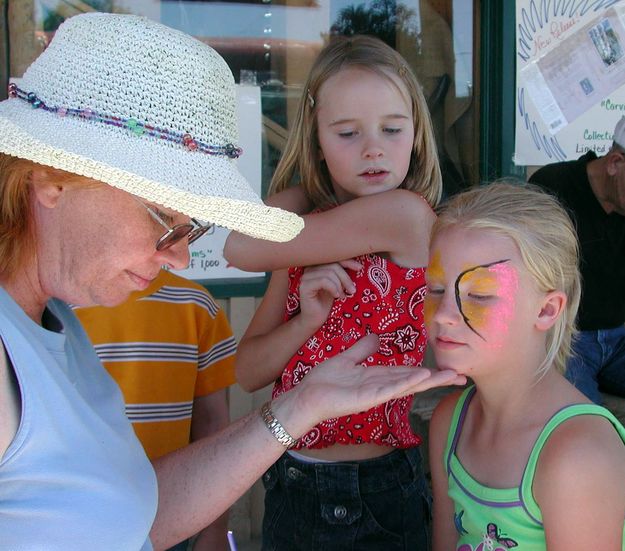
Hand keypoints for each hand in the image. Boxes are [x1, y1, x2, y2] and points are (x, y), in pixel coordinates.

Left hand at [277, 334, 465, 430]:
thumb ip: (362, 350)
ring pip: (408, 385)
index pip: (406, 373)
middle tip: (461, 376)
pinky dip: (407, 383)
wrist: (307, 396)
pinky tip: (423, 377)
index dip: (426, 371)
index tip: (445, 369)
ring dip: (429, 380)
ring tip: (452, 376)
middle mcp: (380, 387)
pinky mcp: (368, 398)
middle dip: (436, 378)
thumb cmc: (324, 381)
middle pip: (413, 381)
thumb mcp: (347, 359)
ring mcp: (376, 394)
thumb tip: (377, 337)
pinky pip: (391, 389)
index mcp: (377, 377)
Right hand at [298, 259, 361, 330]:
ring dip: (340, 285)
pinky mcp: (305, 286)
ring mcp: (306, 277)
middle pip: (333, 265)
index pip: (334, 258)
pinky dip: (333, 288)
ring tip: (343, 296)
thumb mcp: (337, 285)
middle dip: (345, 278)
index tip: (359, 268)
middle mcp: (309, 269)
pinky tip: (336, 296)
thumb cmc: (326, 302)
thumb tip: (357, 265)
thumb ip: (341, 274)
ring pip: (329, 273)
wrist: (315, 319)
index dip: (347, 261)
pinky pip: (323, 281)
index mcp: (317, 266)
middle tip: (352, 290)